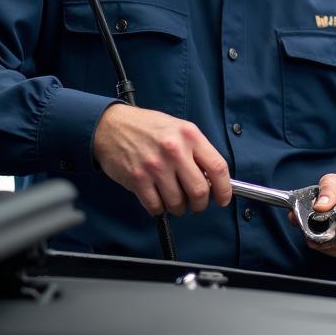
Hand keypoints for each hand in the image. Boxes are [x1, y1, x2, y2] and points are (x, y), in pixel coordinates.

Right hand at [93, 103, 231, 215]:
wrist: (111, 126)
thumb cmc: (147, 128)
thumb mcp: (179, 129)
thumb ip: (197, 151)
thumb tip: (213, 179)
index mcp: (190, 135)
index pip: (218, 167)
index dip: (225, 189)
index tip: (223, 199)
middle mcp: (174, 150)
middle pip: (200, 191)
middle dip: (201, 204)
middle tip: (197, 204)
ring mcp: (155, 166)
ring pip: (178, 203)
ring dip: (179, 208)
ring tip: (175, 200)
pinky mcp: (137, 179)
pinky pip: (156, 207)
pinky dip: (160, 209)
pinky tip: (158, 199)